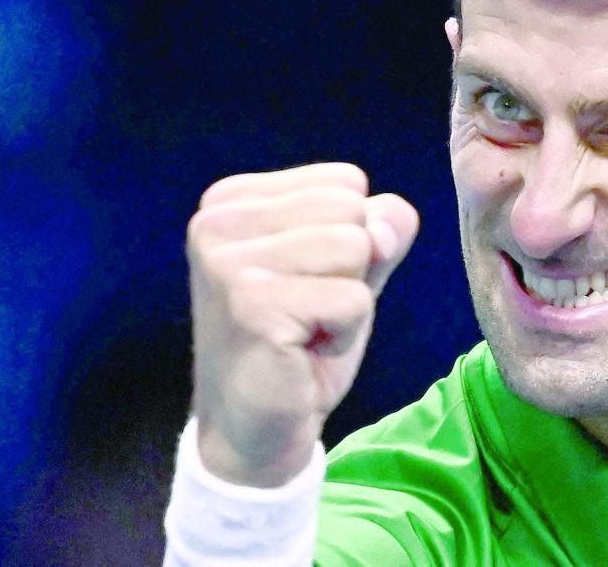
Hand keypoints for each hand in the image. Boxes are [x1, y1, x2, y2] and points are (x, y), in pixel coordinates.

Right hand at [186, 163, 418, 486]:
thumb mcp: (351, 271)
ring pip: (356, 247)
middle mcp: (218, 219)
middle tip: (308, 311)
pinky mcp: (251, 302)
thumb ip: (380, 229)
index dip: (348, 240)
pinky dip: (345, 333)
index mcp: (233, 198)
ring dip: (349, 301)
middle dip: (351, 269)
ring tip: (306, 328)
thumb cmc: (300, 341)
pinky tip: (303, 350)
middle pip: (352, 211)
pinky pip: (354, 298)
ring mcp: (228, 260)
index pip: (346, 182)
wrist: (255, 426)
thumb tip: (389, 222)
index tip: (306, 283)